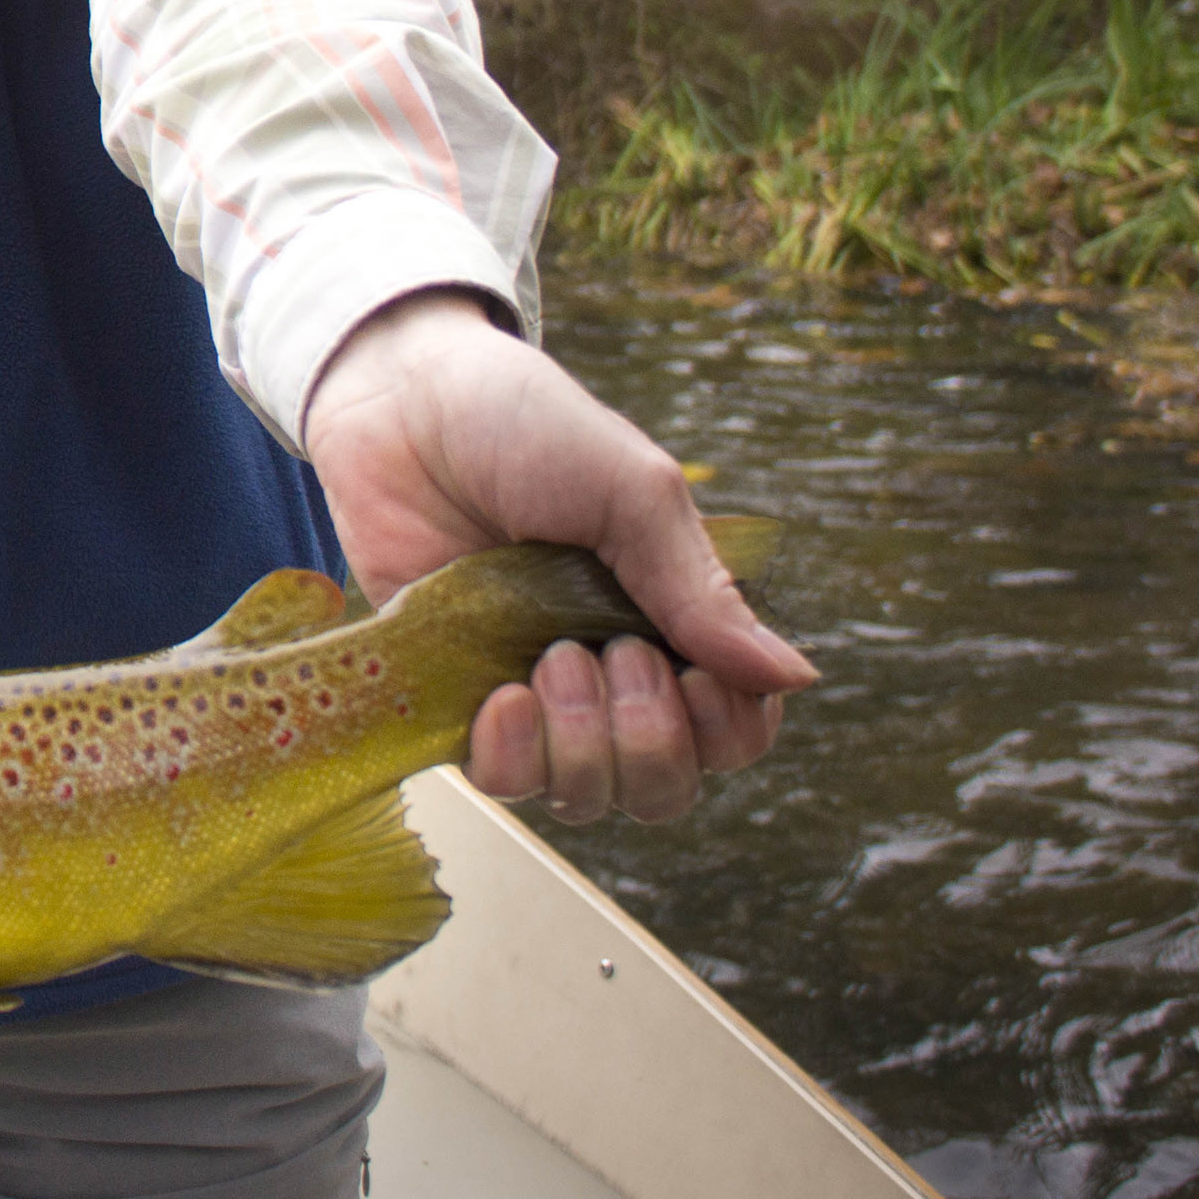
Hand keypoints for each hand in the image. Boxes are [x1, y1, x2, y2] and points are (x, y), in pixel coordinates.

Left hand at [301, 289, 814, 825]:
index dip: (726, 730)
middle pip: (665, 785)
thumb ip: (702, 591)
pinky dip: (512, 756)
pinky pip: (500, 780)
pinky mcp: (456, 696)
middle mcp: (609, 670)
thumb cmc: (526, 427)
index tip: (691, 675)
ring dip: (581, 744)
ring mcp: (532, 689)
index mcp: (671, 620)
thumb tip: (795, 678)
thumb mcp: (633, 493)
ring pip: (587, 795)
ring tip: (552, 659)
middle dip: (650, 740)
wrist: (403, 403)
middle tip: (612, 652)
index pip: (733, 732)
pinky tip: (503, 698)